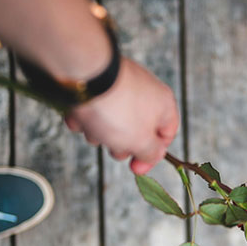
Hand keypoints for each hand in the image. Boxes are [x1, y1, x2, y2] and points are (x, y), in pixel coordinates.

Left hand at [63, 57, 178, 174]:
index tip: (135, 168)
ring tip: (93, 126)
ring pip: (111, 123)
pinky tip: (80, 115)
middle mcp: (145, 94)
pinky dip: (85, 116)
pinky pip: (93, 109)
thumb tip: (153, 155)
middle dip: (120, 144)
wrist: (85, 77)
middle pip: (136, 132)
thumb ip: (152, 154)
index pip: (166, 136)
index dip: (152, 156)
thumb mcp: (141, 142)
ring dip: (99, 132)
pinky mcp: (98, 84)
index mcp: (164, 106)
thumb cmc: (117, 110)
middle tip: (112, 143)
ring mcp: (120, 88)